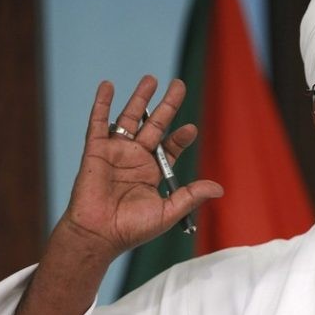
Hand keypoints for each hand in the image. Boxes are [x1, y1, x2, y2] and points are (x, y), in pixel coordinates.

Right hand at [58, 76, 222, 261]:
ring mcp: (116, 152)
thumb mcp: (168, 211)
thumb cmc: (131, 228)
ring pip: (130, 118)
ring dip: (139, 98)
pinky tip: (108, 85)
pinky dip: (102, 104)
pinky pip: (98, 123)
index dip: (180, 136)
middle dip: (167, 105)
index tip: (190, 129)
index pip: (170, 146)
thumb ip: (191, 196)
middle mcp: (136, 158)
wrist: (99, 234)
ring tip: (151, 79)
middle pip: (155, 124)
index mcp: (153, 171)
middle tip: (179, 84)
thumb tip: (219, 188)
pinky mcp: (95, 151)